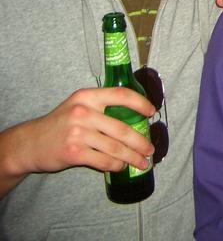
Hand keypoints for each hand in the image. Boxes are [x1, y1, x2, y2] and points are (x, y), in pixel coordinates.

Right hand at [0, 87, 154, 197]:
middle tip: (150, 149)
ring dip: (132, 157)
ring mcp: (78, 133)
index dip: (140, 103)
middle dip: (140, 141)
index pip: (121, 95)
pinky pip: (103, 161)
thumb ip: (101, 108)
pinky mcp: (74, 152)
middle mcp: (83, 112)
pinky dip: (115, 165)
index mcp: (88, 96)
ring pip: (115, 147)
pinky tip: (120, 166)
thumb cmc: (60, 124)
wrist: (29, 143)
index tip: (152, 112)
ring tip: (142, 162)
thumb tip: (135, 119)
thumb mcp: (78, 106)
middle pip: (122, 128)